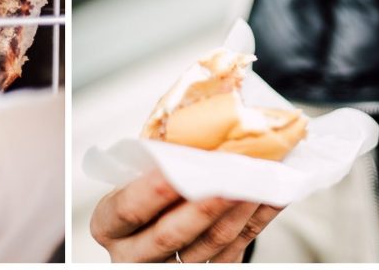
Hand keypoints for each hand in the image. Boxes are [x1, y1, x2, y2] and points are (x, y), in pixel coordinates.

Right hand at [90, 168, 281, 262]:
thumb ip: (155, 158)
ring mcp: (168, 269)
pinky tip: (270, 196)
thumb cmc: (143, 188)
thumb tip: (195, 122)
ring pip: (210, 244)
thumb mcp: (135, 174)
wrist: (152, 221)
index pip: (128, 209)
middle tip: (232, 177)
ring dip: (240, 210)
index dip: (152, 191)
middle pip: (170, 235)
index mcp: (108, 223)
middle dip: (205, 205)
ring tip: (261, 180)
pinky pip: (234, 251)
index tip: (177, 170)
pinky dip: (256, 220)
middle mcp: (132, 253)